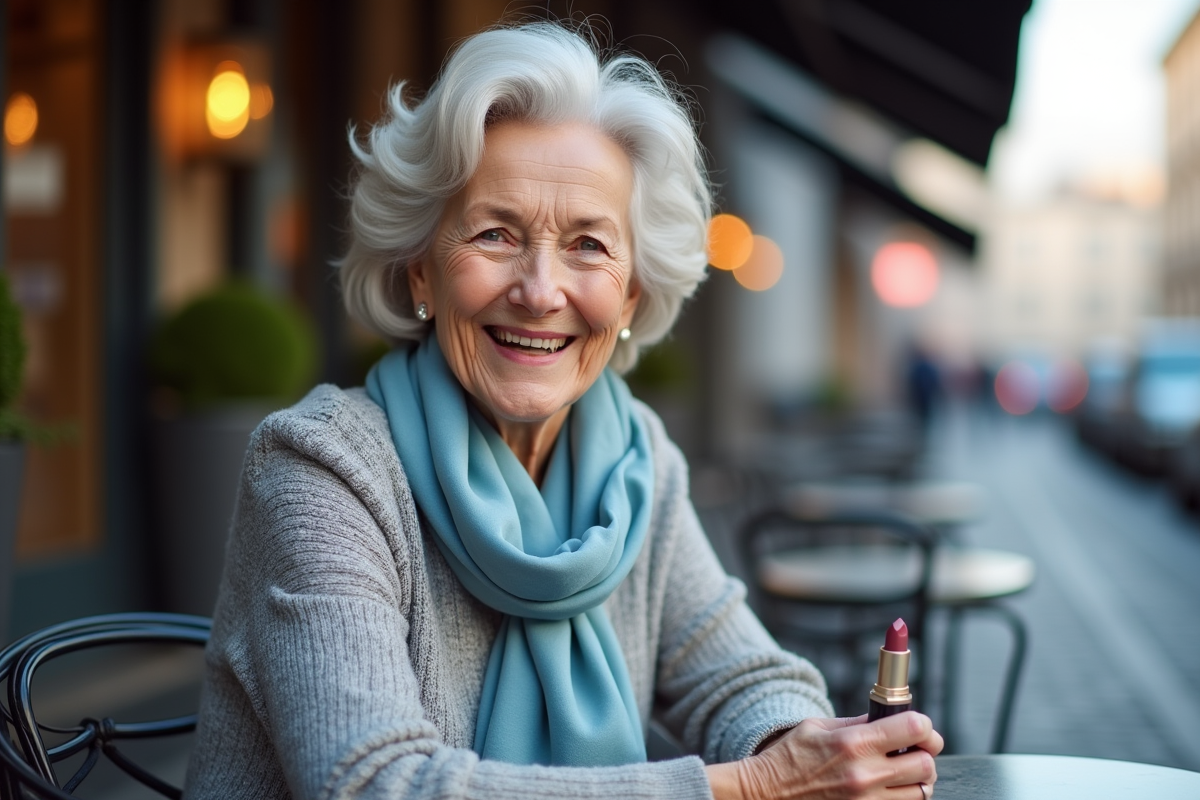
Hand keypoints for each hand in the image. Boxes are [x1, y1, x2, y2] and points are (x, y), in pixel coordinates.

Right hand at [706, 712, 941, 799]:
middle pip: (925, 764)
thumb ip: (857, 723)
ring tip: (904, 771)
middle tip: (915, 750)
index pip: (914, 728)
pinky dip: (904, 797)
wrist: (767, 793)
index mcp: (853, 743)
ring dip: (918, 779)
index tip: (918, 726)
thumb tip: (888, 717)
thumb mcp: (818, 727)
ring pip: (921, 791)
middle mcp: (865, 774)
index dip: (923, 725)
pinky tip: (891, 788)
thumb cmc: (789, 757)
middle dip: (925, 753)